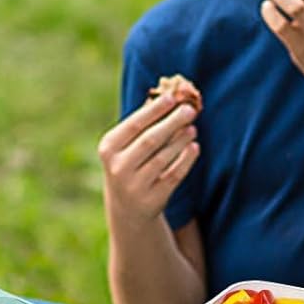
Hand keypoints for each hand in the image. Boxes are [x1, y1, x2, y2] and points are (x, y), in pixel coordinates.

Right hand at [97, 90, 199, 224]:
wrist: (127, 210)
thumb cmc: (130, 165)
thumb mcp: (127, 146)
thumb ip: (143, 122)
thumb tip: (167, 93)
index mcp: (109, 148)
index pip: (134, 125)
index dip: (154, 110)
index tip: (172, 97)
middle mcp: (118, 167)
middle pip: (149, 140)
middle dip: (172, 122)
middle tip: (190, 110)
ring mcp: (134, 186)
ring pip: (163, 157)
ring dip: (180, 140)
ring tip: (192, 128)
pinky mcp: (152, 200)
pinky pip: (173, 175)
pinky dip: (185, 160)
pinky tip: (194, 147)